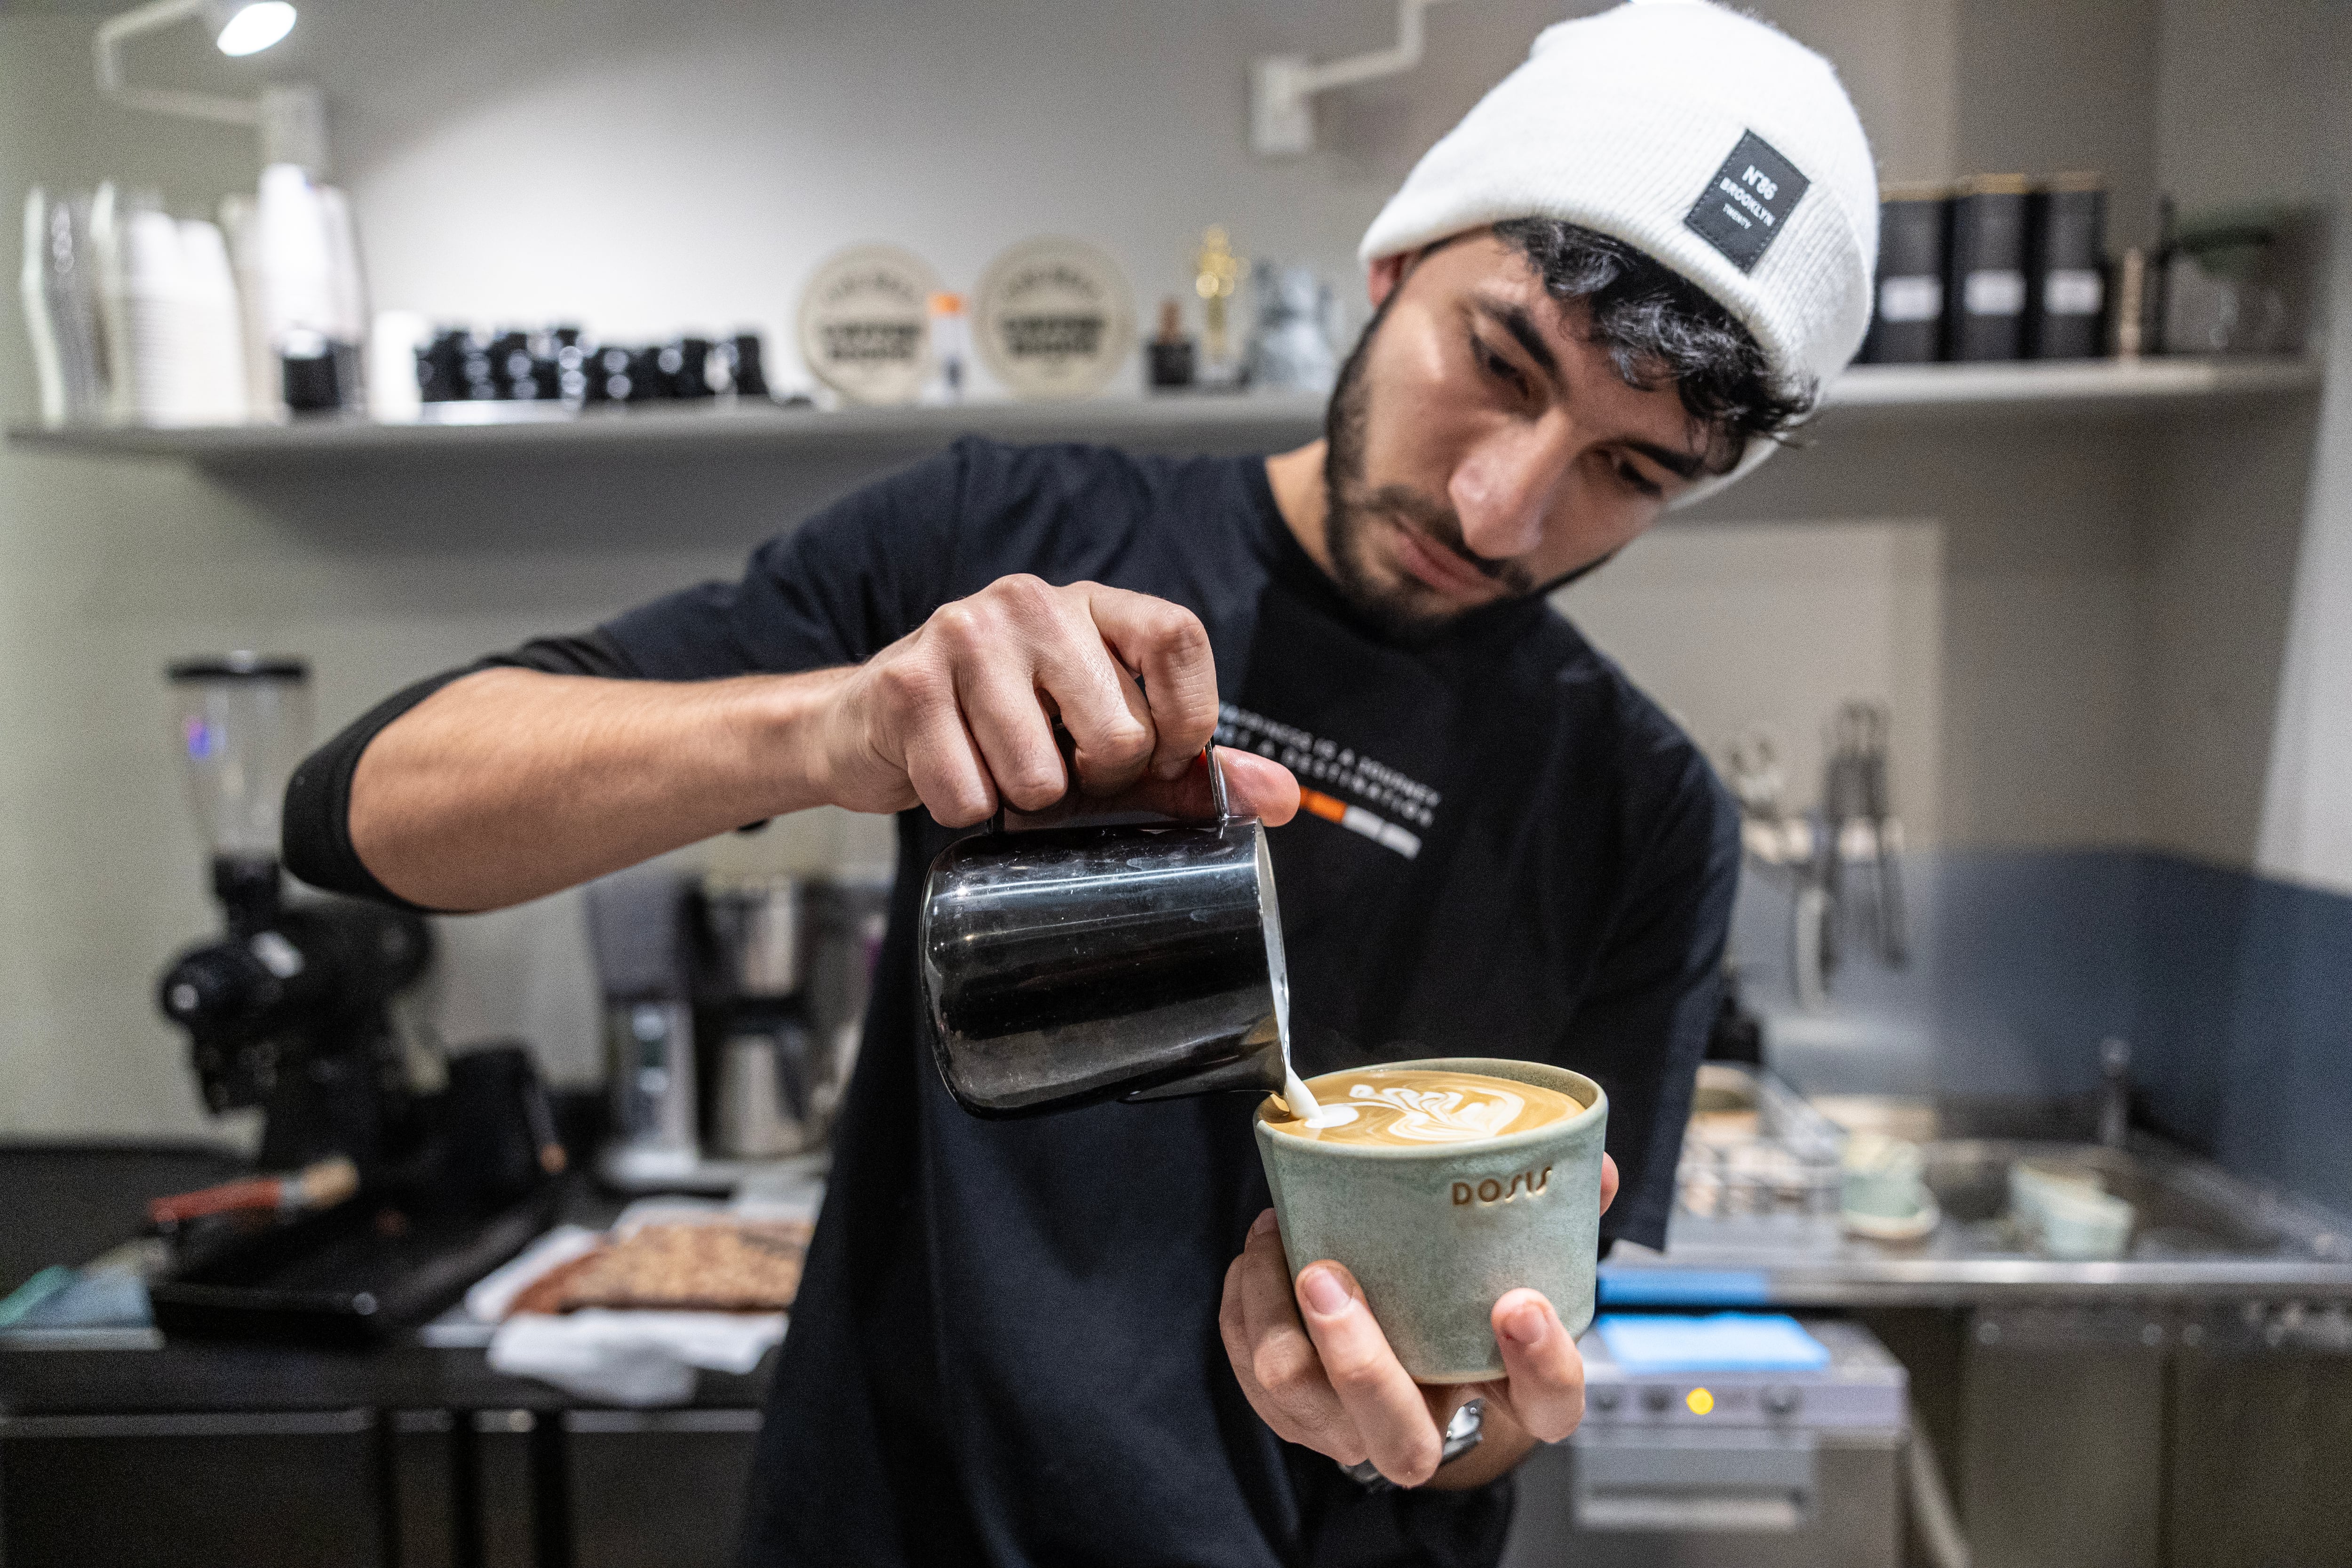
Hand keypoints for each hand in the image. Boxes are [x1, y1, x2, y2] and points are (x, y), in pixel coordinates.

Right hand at [816, 574, 1298, 826]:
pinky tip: (953, 776)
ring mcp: (965, 634)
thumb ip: (1191, 768)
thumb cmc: (1004, 733)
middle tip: (1062, 772)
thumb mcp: (1103, 742)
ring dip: (1022, 803)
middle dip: (1096, 781)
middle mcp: (1032, 602)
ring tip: (1000, 770)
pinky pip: (968, 795)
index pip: (1178, 639)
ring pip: (1039, 776)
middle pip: (1120, 730)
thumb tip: (1283, 801)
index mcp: (1094, 605)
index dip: (1186, 719)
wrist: (869, 726)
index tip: (1160, 761)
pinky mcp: (907, 684)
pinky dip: (965, 811)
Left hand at [1219, 1154, 1619, 1488]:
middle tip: (1329, 1276)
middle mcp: (1424, 1428)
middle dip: (1359, 1361)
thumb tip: (1589, 1166)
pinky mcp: (1286, 1411)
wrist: (1401, 1337)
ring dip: (1277, 1313)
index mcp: (1500, 1391)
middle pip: (1399, 1439)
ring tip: (1278, 1235)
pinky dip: (1247, 1301)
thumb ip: (1552, 1217)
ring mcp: (1348, 1429)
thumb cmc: (1458, 1295)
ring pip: (1301, 1399)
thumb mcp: (1511, 1259)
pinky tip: (1262, 1252)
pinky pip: (1250, 1368)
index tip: (1518, 1303)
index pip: (1545, 1408)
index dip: (1540, 1366)